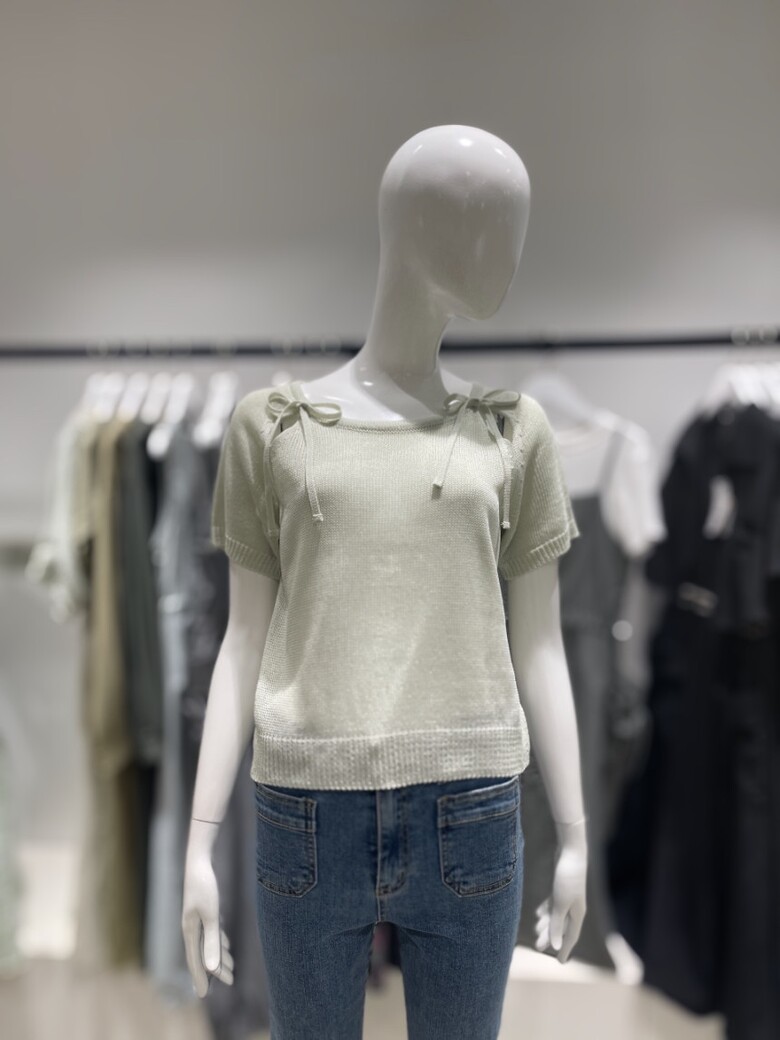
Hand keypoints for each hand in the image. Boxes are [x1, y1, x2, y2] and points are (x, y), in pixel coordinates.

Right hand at [182, 829, 234, 995]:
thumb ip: (212, 941)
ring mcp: (197, 918)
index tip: (203, 996)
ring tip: (231, 968)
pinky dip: (220, 941)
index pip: (195, 961)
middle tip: (229, 982)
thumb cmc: (204, 885)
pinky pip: (212, 931)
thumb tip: (212, 968)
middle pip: (203, 954)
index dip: (200, 978)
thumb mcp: (211, 914)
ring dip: (220, 955)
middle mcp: (191, 927)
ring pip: (209, 943)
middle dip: (215, 969)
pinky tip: (227, 945)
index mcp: (190, 931)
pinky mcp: (205, 909)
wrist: (199, 860)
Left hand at [534, 819, 586, 962]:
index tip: (560, 962)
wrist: (571, 852)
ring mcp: (567, 896)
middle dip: (549, 937)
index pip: (570, 937)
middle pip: (561, 927)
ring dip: (546, 924)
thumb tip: (555, 946)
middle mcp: (574, 907)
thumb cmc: (567, 878)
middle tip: (537, 947)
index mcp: (577, 913)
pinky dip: (546, 909)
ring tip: (535, 931)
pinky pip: (553, 903)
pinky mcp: (560, 886)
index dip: (565, 950)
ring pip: (556, 915)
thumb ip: (556, 925)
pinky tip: (538, 913)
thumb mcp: (560, 904)